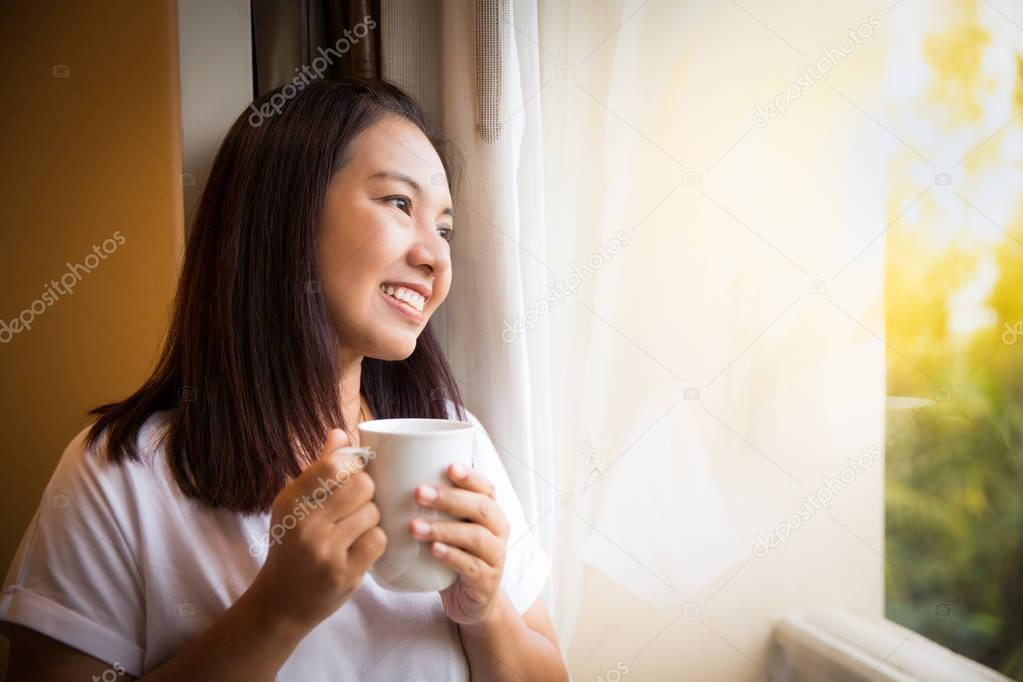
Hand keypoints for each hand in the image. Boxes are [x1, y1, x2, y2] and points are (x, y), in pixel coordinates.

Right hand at [248, 429, 386, 633]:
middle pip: (362, 485)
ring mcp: (324, 550)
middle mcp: (305, 524)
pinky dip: (375, 541)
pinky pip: (378, 540)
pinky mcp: (344, 573)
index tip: (353, 475)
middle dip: (367, 492)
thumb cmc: (292, 546)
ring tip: (355, 529)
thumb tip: (340, 431)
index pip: (334, 464)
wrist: (281, 603)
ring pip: (373, 513)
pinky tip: (360, 546)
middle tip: (358, 505)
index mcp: (291, 500)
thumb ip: (320, 469)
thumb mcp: (295, 505)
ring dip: (371, 519)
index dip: (353, 466)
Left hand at [408, 463, 509, 625]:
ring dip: (443, 529)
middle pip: (481, 508)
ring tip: (414, 527)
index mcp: (490, 511)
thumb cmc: (456, 554)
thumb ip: (436, 506)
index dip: (470, 476)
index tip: (449, 467)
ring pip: (475, 537)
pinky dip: (452, 555)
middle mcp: (498, 530)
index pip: (486, 487)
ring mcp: (495, 556)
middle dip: (449, 498)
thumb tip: (394, 477)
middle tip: (418, 493)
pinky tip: (433, 550)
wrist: (471, 600)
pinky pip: (471, 566)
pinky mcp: (486, 581)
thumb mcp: (450, 526)